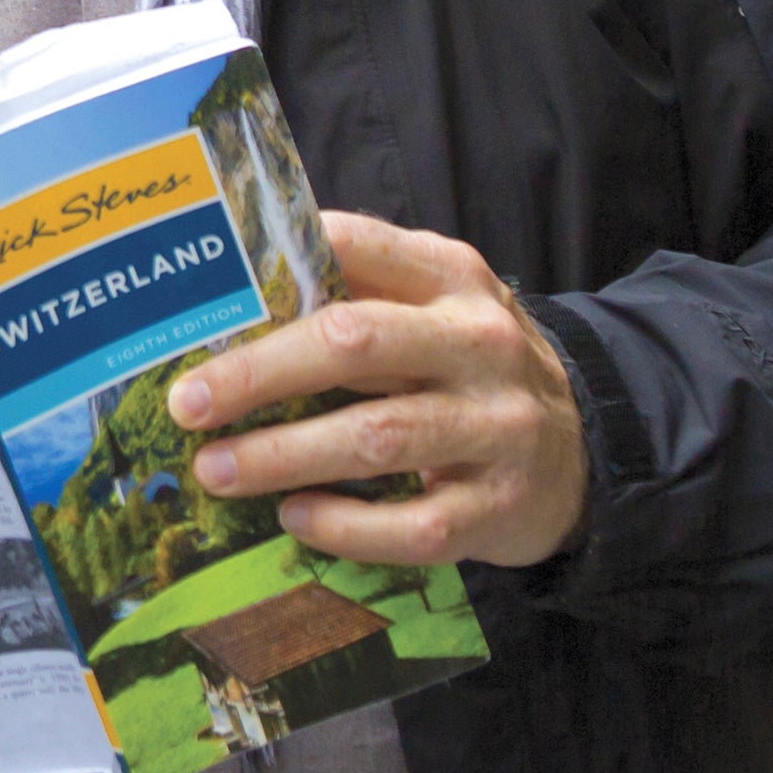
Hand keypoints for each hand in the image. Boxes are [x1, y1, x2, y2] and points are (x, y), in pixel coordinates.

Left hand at [163, 212, 589, 569]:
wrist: (585, 452)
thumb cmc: (470, 371)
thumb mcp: (435, 309)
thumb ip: (357, 293)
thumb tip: (229, 303)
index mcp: (451, 277)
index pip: (356, 247)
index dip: (276, 269)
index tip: (203, 304)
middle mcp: (478, 343)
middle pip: (354, 344)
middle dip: (259, 373)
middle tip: (187, 404)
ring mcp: (496, 427)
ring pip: (375, 437)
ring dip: (283, 456)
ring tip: (216, 470)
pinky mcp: (499, 507)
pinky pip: (412, 524)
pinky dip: (345, 526)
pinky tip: (295, 519)